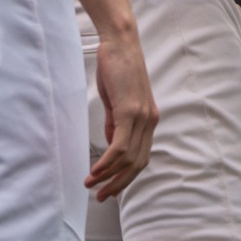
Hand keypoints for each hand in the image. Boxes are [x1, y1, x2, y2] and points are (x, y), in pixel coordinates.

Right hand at [85, 25, 157, 198]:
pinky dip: (109, 162)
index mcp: (149, 120)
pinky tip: (96, 171)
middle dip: (119, 184)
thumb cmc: (116, 70)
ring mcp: (142, 116)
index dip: (126, 177)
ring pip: (129, 158)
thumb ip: (116, 124)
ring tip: (91, 184)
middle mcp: (150, 121)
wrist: (120, 43)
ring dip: (109, 176)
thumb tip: (112, 144)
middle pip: (138, 164)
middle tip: (101, 197)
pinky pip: (121, 144)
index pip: (141, 157)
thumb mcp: (117, 102)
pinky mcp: (130, 110)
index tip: (110, 190)